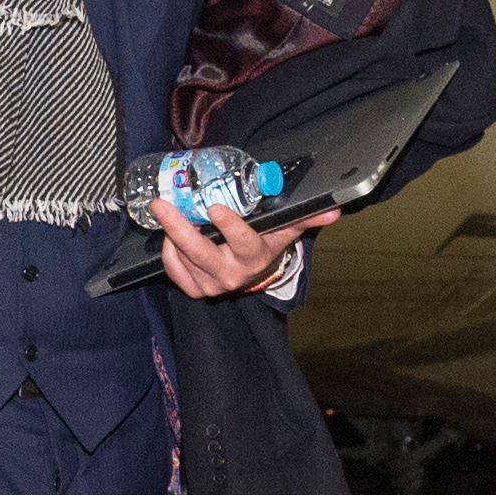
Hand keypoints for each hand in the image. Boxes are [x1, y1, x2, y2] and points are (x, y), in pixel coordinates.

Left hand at [159, 197, 329, 299]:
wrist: (255, 273)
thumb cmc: (266, 242)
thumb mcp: (285, 229)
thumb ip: (306, 217)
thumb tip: (333, 210)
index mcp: (255, 256)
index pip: (243, 242)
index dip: (228, 226)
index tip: (214, 207)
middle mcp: (232, 274)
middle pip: (201, 252)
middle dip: (178, 227)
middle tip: (161, 204)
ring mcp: (211, 285)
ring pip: (182, 259)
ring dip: (170, 235)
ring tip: (165, 211)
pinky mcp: (195, 290)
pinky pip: (173, 271)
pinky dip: (167, 253)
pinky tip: (169, 236)